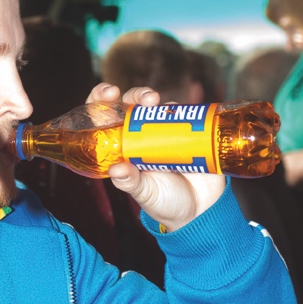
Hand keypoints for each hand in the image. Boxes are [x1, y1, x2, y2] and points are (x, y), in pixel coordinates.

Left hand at [88, 82, 226, 231]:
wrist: (201, 210)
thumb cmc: (165, 203)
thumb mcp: (146, 195)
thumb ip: (131, 183)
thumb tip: (116, 170)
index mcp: (123, 148)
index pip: (104, 118)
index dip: (101, 101)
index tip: (108, 93)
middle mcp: (140, 136)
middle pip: (131, 105)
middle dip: (135, 95)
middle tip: (145, 99)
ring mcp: (164, 131)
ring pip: (157, 106)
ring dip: (157, 99)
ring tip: (159, 104)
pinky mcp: (188, 131)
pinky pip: (185, 114)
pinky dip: (183, 109)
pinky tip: (185, 113)